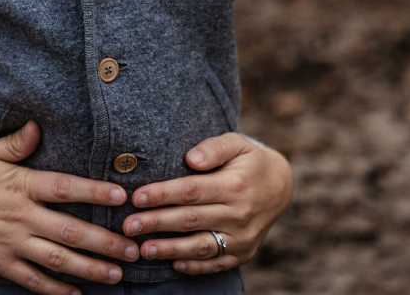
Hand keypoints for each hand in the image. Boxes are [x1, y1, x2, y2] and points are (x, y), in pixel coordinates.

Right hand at [0, 121, 139, 294]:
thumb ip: (13, 145)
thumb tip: (37, 128)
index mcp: (19, 186)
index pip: (65, 188)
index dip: (95, 191)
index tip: (122, 196)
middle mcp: (20, 217)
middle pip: (71, 231)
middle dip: (106, 243)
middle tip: (133, 249)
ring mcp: (11, 244)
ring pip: (58, 260)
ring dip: (91, 269)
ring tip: (116, 274)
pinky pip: (33, 280)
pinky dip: (56, 290)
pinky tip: (76, 294)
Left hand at [123, 133, 292, 275]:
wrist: (282, 186)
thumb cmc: (250, 160)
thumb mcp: (237, 143)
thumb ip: (213, 148)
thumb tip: (190, 159)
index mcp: (235, 185)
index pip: (191, 191)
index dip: (162, 195)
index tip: (136, 197)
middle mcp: (240, 214)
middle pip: (190, 220)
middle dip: (156, 223)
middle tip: (127, 226)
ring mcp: (243, 238)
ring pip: (200, 246)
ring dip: (169, 249)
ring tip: (142, 249)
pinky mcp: (244, 253)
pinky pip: (216, 264)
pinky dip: (194, 266)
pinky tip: (172, 263)